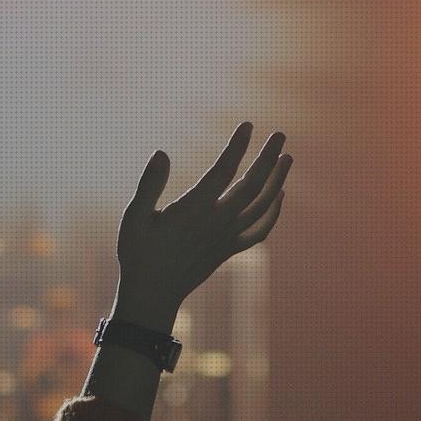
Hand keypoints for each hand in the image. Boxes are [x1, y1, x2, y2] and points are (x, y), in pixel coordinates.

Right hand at [114, 123, 291, 331]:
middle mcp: (216, 223)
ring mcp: (227, 237)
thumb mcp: (133, 219)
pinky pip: (260, 231)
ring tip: (287, 157)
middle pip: (252, 186)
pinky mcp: (230, 249)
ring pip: (262, 206)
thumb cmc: (138, 253)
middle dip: (268, 158)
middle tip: (280, 134)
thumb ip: (148, 186)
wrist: (153, 295)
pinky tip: (280, 197)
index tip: (248, 125)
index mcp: (193, 211)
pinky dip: (274, 213)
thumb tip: (161, 153)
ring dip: (278, 181)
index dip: (237, 147)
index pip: (223, 171)